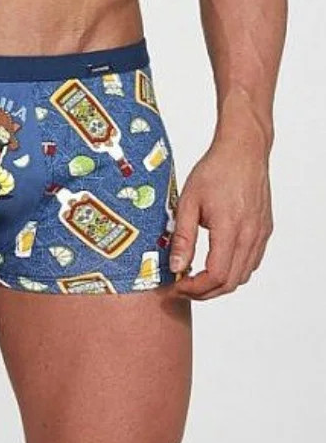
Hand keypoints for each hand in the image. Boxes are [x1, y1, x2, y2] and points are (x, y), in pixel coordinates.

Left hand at [169, 138, 272, 299]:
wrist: (243, 151)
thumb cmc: (215, 170)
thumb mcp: (188, 201)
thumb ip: (183, 236)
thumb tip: (176, 266)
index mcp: (230, 228)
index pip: (216, 275)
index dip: (196, 288)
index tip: (179, 285)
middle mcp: (250, 235)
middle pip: (231, 282)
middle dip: (206, 291)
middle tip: (184, 286)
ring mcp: (260, 234)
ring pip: (244, 275)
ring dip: (220, 283)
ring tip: (197, 276)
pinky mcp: (264, 230)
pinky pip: (252, 261)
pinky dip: (235, 270)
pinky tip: (217, 261)